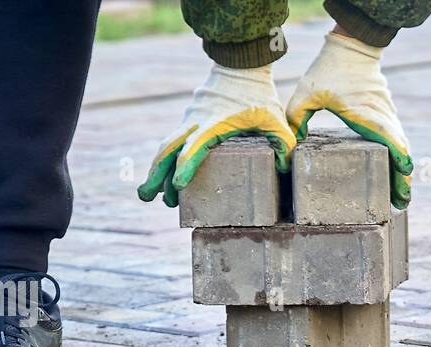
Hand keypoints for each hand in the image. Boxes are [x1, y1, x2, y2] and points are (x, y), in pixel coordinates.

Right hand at [138, 63, 295, 207]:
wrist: (239, 64)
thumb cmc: (257, 94)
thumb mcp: (275, 118)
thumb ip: (283, 142)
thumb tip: (285, 169)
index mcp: (213, 123)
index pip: (194, 147)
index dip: (185, 166)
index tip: (178, 185)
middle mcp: (194, 122)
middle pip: (167, 150)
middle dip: (155, 174)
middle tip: (145, 197)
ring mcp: (188, 120)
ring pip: (166, 147)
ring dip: (157, 170)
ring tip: (150, 194)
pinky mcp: (189, 121)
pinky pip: (173, 142)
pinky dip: (166, 160)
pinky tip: (165, 177)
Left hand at [286, 32, 412, 208]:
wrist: (352, 45)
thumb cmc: (329, 69)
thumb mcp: (306, 93)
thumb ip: (296, 118)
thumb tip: (291, 146)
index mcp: (366, 115)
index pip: (390, 142)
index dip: (399, 163)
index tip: (403, 181)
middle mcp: (382, 116)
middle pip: (400, 151)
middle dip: (403, 178)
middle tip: (401, 203)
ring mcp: (387, 114)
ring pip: (401, 146)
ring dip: (403, 168)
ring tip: (401, 193)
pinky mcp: (386, 112)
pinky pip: (396, 138)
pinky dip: (399, 155)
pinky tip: (396, 170)